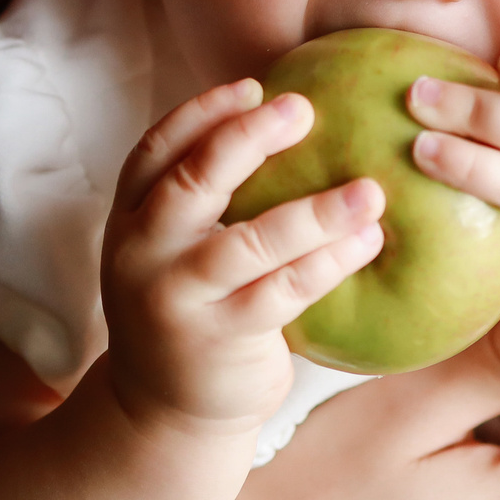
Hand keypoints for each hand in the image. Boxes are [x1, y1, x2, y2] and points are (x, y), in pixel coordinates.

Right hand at [101, 78, 386, 433]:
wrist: (162, 413)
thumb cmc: (189, 310)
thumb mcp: (172, 252)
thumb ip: (205, 201)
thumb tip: (285, 122)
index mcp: (128, 221)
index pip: (154, 151)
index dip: (201, 113)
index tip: (253, 86)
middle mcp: (143, 255)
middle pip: (191, 182)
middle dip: (246, 139)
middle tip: (303, 110)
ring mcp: (178, 299)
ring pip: (249, 241)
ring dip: (315, 212)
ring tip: (370, 190)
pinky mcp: (220, 340)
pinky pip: (283, 292)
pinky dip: (328, 263)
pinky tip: (366, 243)